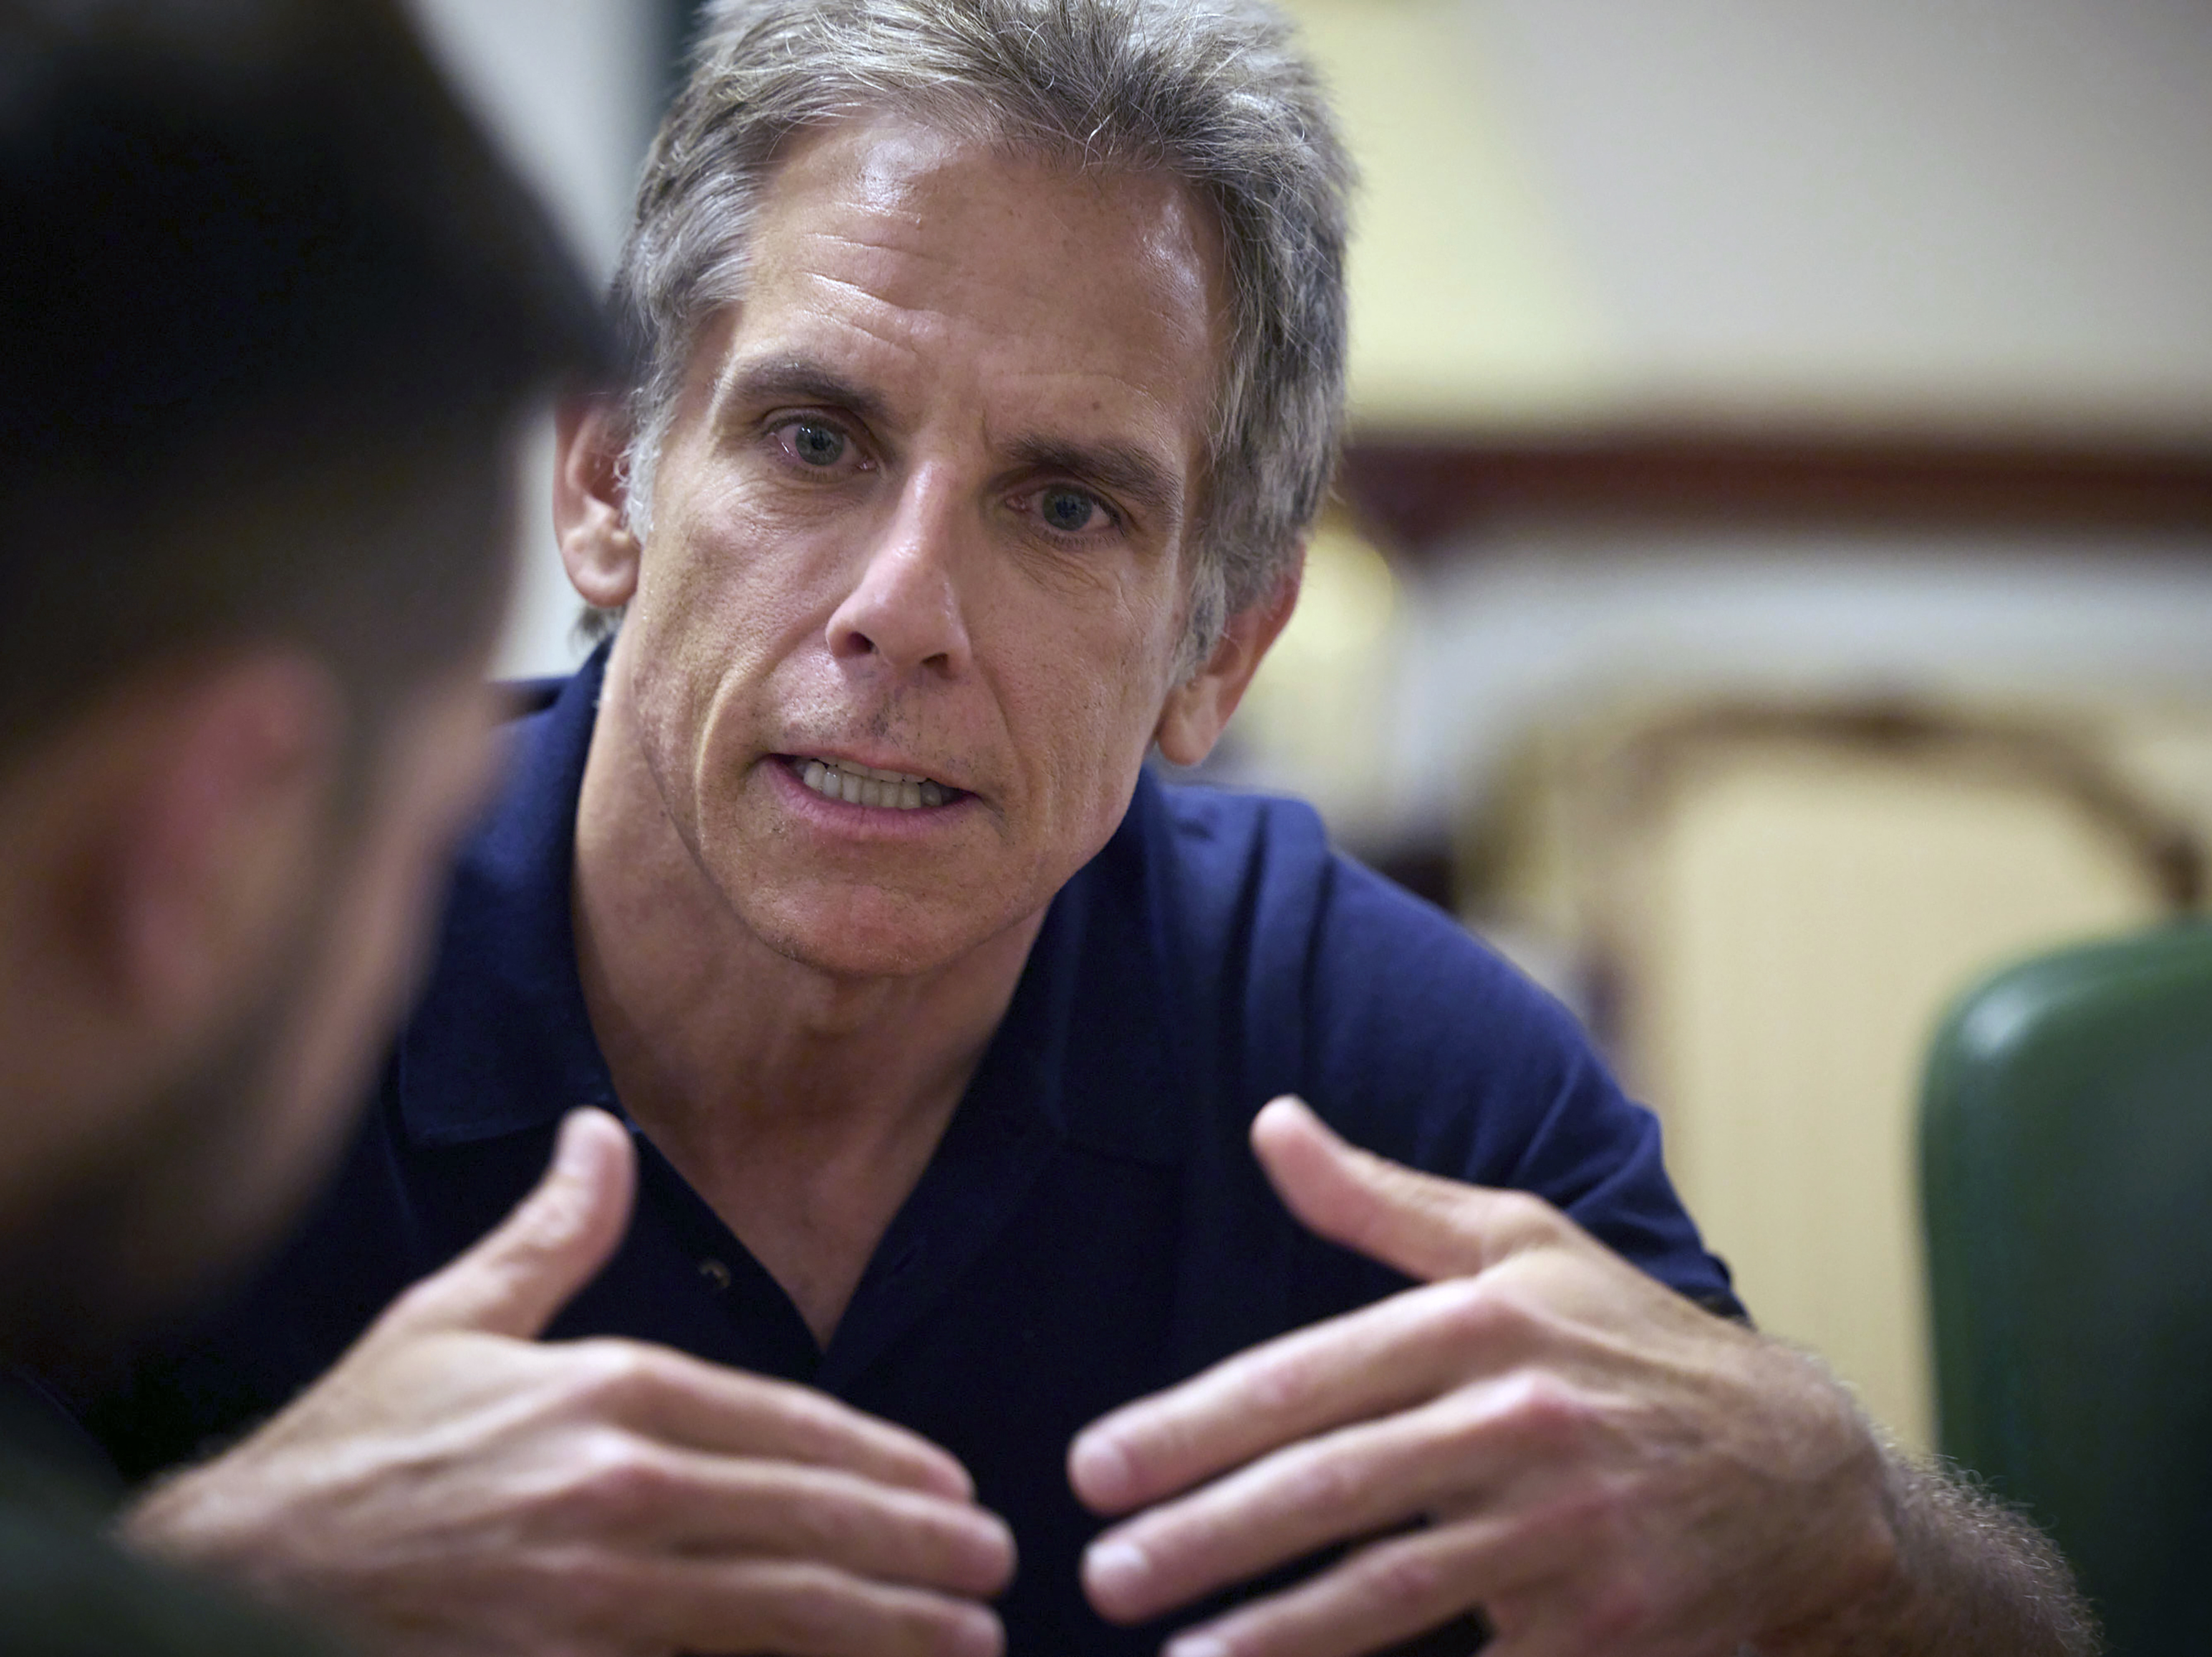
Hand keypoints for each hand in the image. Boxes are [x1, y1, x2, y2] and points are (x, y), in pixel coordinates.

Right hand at [123, 1109, 1013, 1656]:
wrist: (234, 1582)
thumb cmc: (351, 1455)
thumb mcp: (450, 1322)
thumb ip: (550, 1234)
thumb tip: (601, 1131)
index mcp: (606, 1397)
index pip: (788, 1429)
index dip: (883, 1464)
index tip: (953, 1487)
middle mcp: (615, 1494)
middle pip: (806, 1525)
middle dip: (917, 1552)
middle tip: (995, 1568)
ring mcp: (592, 1602)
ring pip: (779, 1616)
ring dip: (887, 1630)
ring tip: (969, 1641)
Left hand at [1067, 1097, 1896, 1656]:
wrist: (1792, 1467)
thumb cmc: (1625, 1341)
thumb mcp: (1515, 1243)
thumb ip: (1378, 1200)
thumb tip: (1270, 1124)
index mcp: (1481, 1325)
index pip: (1306, 1380)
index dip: (1191, 1426)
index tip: (1093, 1468)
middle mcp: (1520, 1422)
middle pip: (1333, 1488)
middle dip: (1205, 1536)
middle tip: (1102, 1573)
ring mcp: (1566, 1532)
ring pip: (1392, 1590)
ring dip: (1274, 1634)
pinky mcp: (1602, 1627)